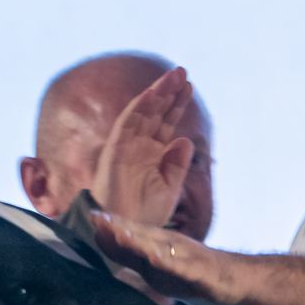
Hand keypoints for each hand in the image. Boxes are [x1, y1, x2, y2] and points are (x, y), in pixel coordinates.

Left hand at [89, 209, 240, 303]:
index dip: (110, 224)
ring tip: (121, 235)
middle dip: (119, 227)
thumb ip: (129, 254)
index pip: (130, 231)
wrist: (230, 276)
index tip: (90, 215)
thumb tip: (102, 240)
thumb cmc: (189, 269)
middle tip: (98, 219)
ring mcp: (184, 256)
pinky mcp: (199, 271)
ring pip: (159, 248)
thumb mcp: (155, 262)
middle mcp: (168, 244)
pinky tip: (156, 258)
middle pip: (141, 235)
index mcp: (156, 242)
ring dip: (139, 241)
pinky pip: (182, 267)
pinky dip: (169, 262)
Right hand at [91, 67, 194, 228]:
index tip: (189, 87)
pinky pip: (126, 125)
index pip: (165, 123)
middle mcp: (138, 148)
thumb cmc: (145, 216)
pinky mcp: (115, 151)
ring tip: (173, 76)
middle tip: (182, 72)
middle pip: (155, 113)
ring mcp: (126, 148)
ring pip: (142, 114)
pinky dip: (138, 109)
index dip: (176, 105)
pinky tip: (151, 94)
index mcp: (151, 156)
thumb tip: (184, 140)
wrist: (126, 233)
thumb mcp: (169, 190)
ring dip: (157, 94)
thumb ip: (176, 165)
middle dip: (168, 93)